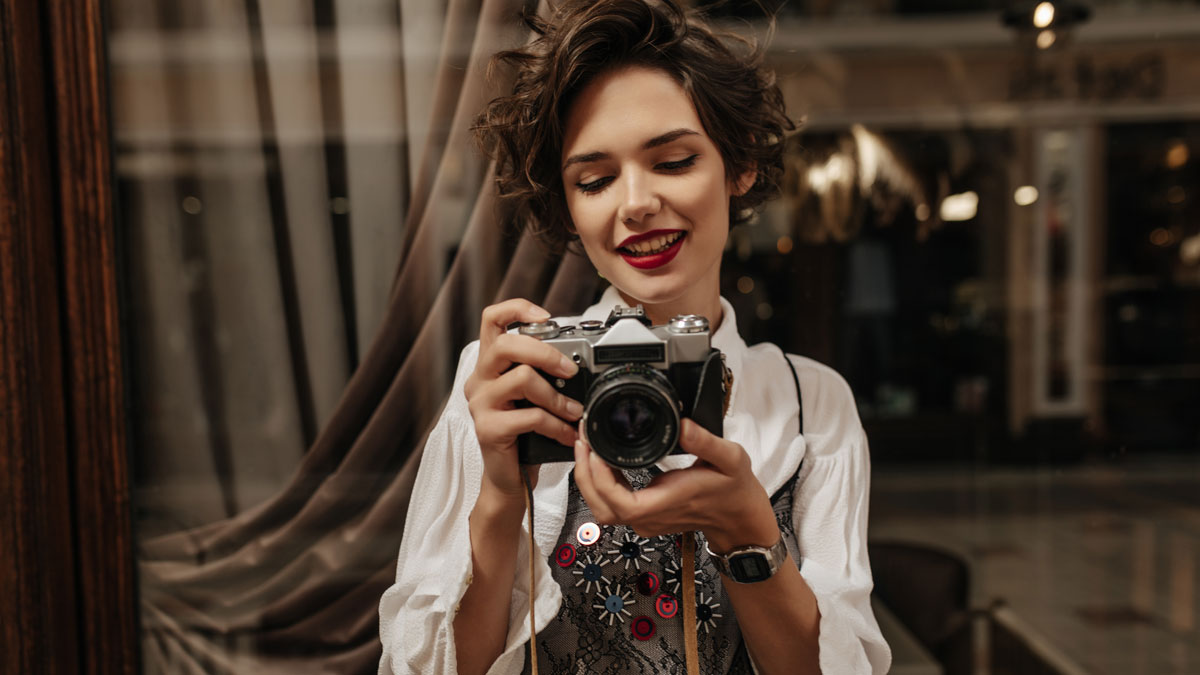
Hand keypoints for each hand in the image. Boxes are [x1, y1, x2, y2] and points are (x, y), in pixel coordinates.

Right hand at [464, 299, 581, 501]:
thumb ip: (543, 374)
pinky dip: (555, 425)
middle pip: (507, 345)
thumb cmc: (525, 434)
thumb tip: (578, 362)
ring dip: (556, 395)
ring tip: (574, 411)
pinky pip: (529, 416)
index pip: (491, 319)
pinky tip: (567, 434)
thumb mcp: (533, 396)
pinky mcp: (488, 428)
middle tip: (571, 370)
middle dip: (546, 353)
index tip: (546, 317)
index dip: (517, 308)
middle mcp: (479, 379)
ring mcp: (480, 404)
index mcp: (489, 365)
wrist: (509, 478)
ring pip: (521, 378)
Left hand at [572, 418, 778, 551]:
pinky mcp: (644, 517)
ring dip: (589, 480)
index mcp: (667, 502)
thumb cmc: (735, 490)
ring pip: (602, 510)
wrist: (739, 518)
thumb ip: (706, 441)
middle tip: (583, 440)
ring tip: (587, 448)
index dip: (599, 478)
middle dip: (584, 475)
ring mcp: (646, 520)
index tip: (595, 449)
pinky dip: (600, 485)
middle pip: (601, 508)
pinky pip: (612, 506)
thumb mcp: (730, 458)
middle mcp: (651, 516)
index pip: (620, 502)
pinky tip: (602, 461)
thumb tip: (683, 424)